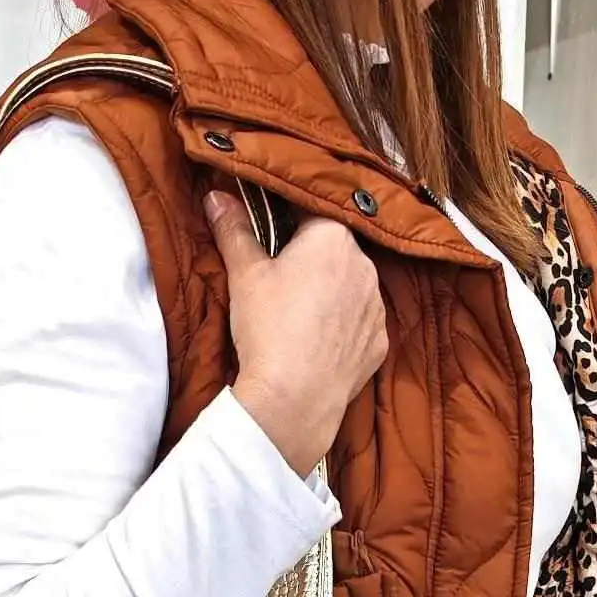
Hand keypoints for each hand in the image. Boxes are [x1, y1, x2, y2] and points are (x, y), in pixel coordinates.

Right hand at [205, 190, 388, 475]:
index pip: (308, 212)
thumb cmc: (268, 330)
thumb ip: (234, 230)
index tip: (268, 248)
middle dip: (310, 262)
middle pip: (333, 251)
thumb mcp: (244, 275)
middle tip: (279, 289)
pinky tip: (318, 345)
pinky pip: (360, 325)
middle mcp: (364, 263)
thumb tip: (216, 196)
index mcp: (331, 235)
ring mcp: (376, 306)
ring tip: (300, 322)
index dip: (285, 227)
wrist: (293, 399)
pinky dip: (343, 330)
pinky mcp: (379, 342)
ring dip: (331, 295)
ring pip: (350, 288)